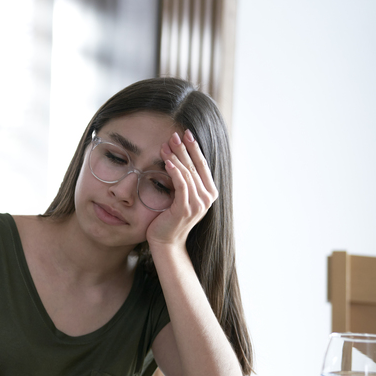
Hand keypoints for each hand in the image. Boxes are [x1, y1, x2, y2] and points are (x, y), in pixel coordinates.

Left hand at [147, 129, 218, 248]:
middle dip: (184, 148)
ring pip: (187, 173)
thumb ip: (185, 181)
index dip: (195, 148)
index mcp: (209, 193)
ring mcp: (198, 203)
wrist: (166, 242)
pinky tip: (167, 161)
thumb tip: (180, 159)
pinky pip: (181, 185)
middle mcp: (207, 198)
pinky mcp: (185, 208)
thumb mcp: (181, 197)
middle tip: (174, 134)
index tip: (186, 133)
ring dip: (176, 157)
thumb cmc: (170, 218)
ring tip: (165, 146)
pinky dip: (175, 171)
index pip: (202, 165)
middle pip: (195, 166)